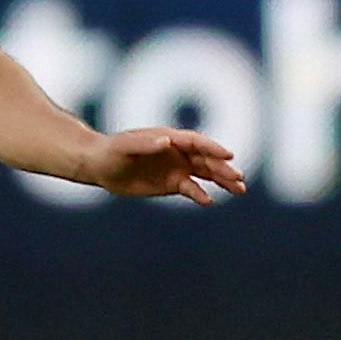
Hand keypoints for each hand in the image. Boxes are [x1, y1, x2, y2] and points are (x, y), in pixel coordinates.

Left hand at [84, 127, 244, 205]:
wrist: (100, 165)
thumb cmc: (111, 151)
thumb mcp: (125, 147)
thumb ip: (145, 144)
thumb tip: (167, 141)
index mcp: (169, 138)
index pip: (197, 142)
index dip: (213, 148)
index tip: (229, 155)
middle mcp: (177, 151)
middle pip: (206, 159)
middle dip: (224, 168)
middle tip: (240, 178)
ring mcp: (176, 167)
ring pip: (205, 173)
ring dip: (222, 180)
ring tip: (240, 189)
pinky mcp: (171, 183)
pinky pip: (191, 189)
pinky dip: (200, 194)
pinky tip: (209, 201)